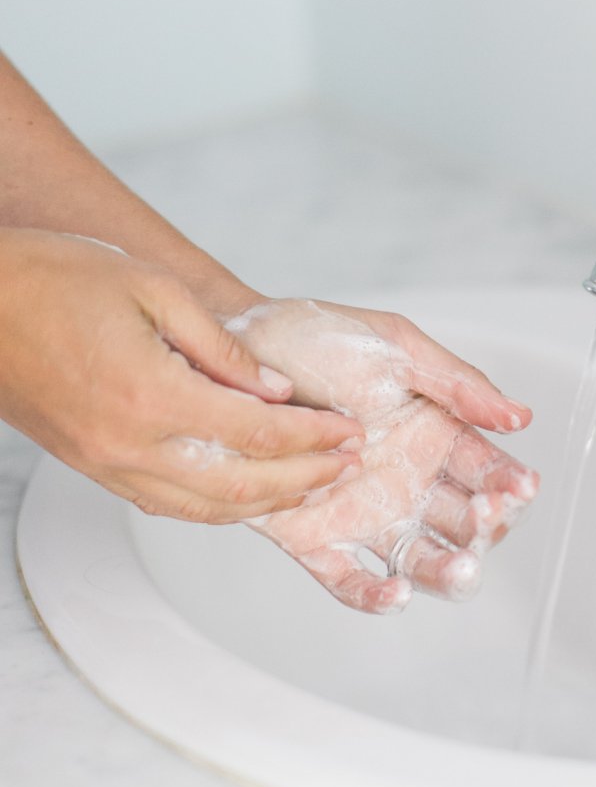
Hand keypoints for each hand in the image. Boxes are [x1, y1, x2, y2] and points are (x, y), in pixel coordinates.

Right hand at [0, 231, 363, 521]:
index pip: (257, 433)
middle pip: (240, 485)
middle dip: (305, 477)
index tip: (350, 430)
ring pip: (204, 508)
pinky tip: (248, 490)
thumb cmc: (54, 278)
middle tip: (348, 463)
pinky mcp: (91, 466)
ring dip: (266, 501)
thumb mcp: (152, 288)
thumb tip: (276, 391)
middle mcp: (129, 445)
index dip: (313, 437)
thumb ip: (221, 347)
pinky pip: (166, 503)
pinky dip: (217, 505)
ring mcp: (106, 464)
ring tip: (313, 483)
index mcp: (151, 395)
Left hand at [224, 298, 538, 612]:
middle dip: (485, 530)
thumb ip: (458, 382)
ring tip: (456, 569)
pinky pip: (350, 580)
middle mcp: (407, 483)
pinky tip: (395, 593)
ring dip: (446, 572)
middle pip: (464, 526)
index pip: (488, 473)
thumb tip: (519, 415)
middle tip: (485, 518)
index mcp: (434, 436)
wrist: (235, 353)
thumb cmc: (316, 339)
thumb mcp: (397, 347)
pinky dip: (375, 596)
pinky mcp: (317, 540)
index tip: (518, 486)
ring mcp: (365, 515)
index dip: (509, 484)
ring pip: (420, 561)